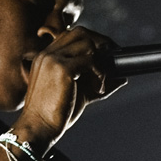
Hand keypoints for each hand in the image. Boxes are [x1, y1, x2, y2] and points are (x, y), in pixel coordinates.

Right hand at [14, 26, 125, 151]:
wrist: (38, 128)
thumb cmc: (54, 114)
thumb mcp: (78, 93)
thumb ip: (96, 82)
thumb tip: (121, 78)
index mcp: (46, 57)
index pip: (71, 35)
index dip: (92, 41)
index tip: (107, 54)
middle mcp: (47, 54)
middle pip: (80, 33)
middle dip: (101, 43)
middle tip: (111, 61)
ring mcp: (53, 59)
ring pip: (88, 44)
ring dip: (100, 62)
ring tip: (100, 83)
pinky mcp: (62, 69)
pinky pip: (90, 61)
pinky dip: (100, 74)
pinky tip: (98, 90)